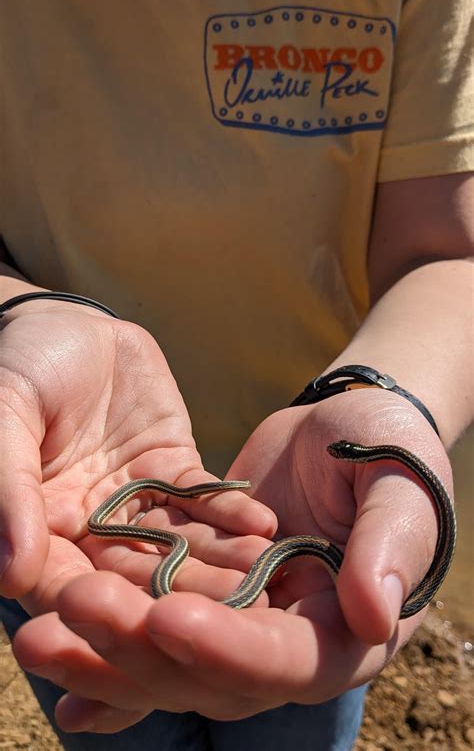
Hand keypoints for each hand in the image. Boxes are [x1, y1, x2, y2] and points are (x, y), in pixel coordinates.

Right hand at [0, 300, 275, 609]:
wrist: (68, 325)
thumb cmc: (20, 365)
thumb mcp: (6, 415)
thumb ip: (8, 490)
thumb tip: (10, 576)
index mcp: (37, 527)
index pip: (65, 583)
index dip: (102, 607)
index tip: (146, 627)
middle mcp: (87, 526)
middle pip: (132, 573)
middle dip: (180, 593)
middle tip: (228, 613)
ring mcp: (134, 498)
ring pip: (175, 541)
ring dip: (217, 558)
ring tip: (260, 571)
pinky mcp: (170, 467)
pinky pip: (200, 495)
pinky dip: (229, 510)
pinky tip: (263, 524)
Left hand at [12, 388, 451, 731]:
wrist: (353, 421)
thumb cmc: (395, 447)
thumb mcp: (401, 484)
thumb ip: (391, 545)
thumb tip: (371, 615)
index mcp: (345, 630)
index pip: (285, 659)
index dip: (227, 646)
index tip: (168, 616)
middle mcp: (288, 642)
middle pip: (208, 670)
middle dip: (137, 647)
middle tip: (69, 611)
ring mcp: (242, 620)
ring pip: (167, 654)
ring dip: (104, 647)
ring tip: (35, 632)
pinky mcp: (206, 590)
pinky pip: (152, 616)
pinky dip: (106, 635)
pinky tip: (48, 640)